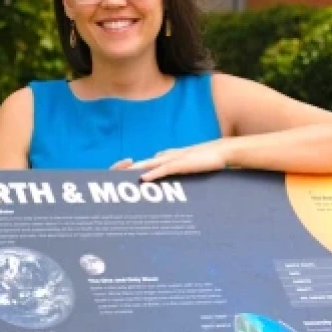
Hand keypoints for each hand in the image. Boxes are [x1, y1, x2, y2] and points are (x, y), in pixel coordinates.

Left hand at [113, 140, 232, 181]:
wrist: (220, 152)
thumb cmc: (204, 157)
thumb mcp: (184, 161)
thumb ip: (171, 161)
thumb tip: (158, 159)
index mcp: (166, 157)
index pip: (145, 164)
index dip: (131, 170)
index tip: (119, 178)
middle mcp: (166, 157)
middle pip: (141, 164)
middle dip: (127, 171)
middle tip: (111, 179)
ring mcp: (173, 160)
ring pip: (149, 166)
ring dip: (134, 172)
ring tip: (120, 178)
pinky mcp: (181, 164)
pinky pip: (164, 170)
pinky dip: (152, 174)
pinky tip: (143, 179)